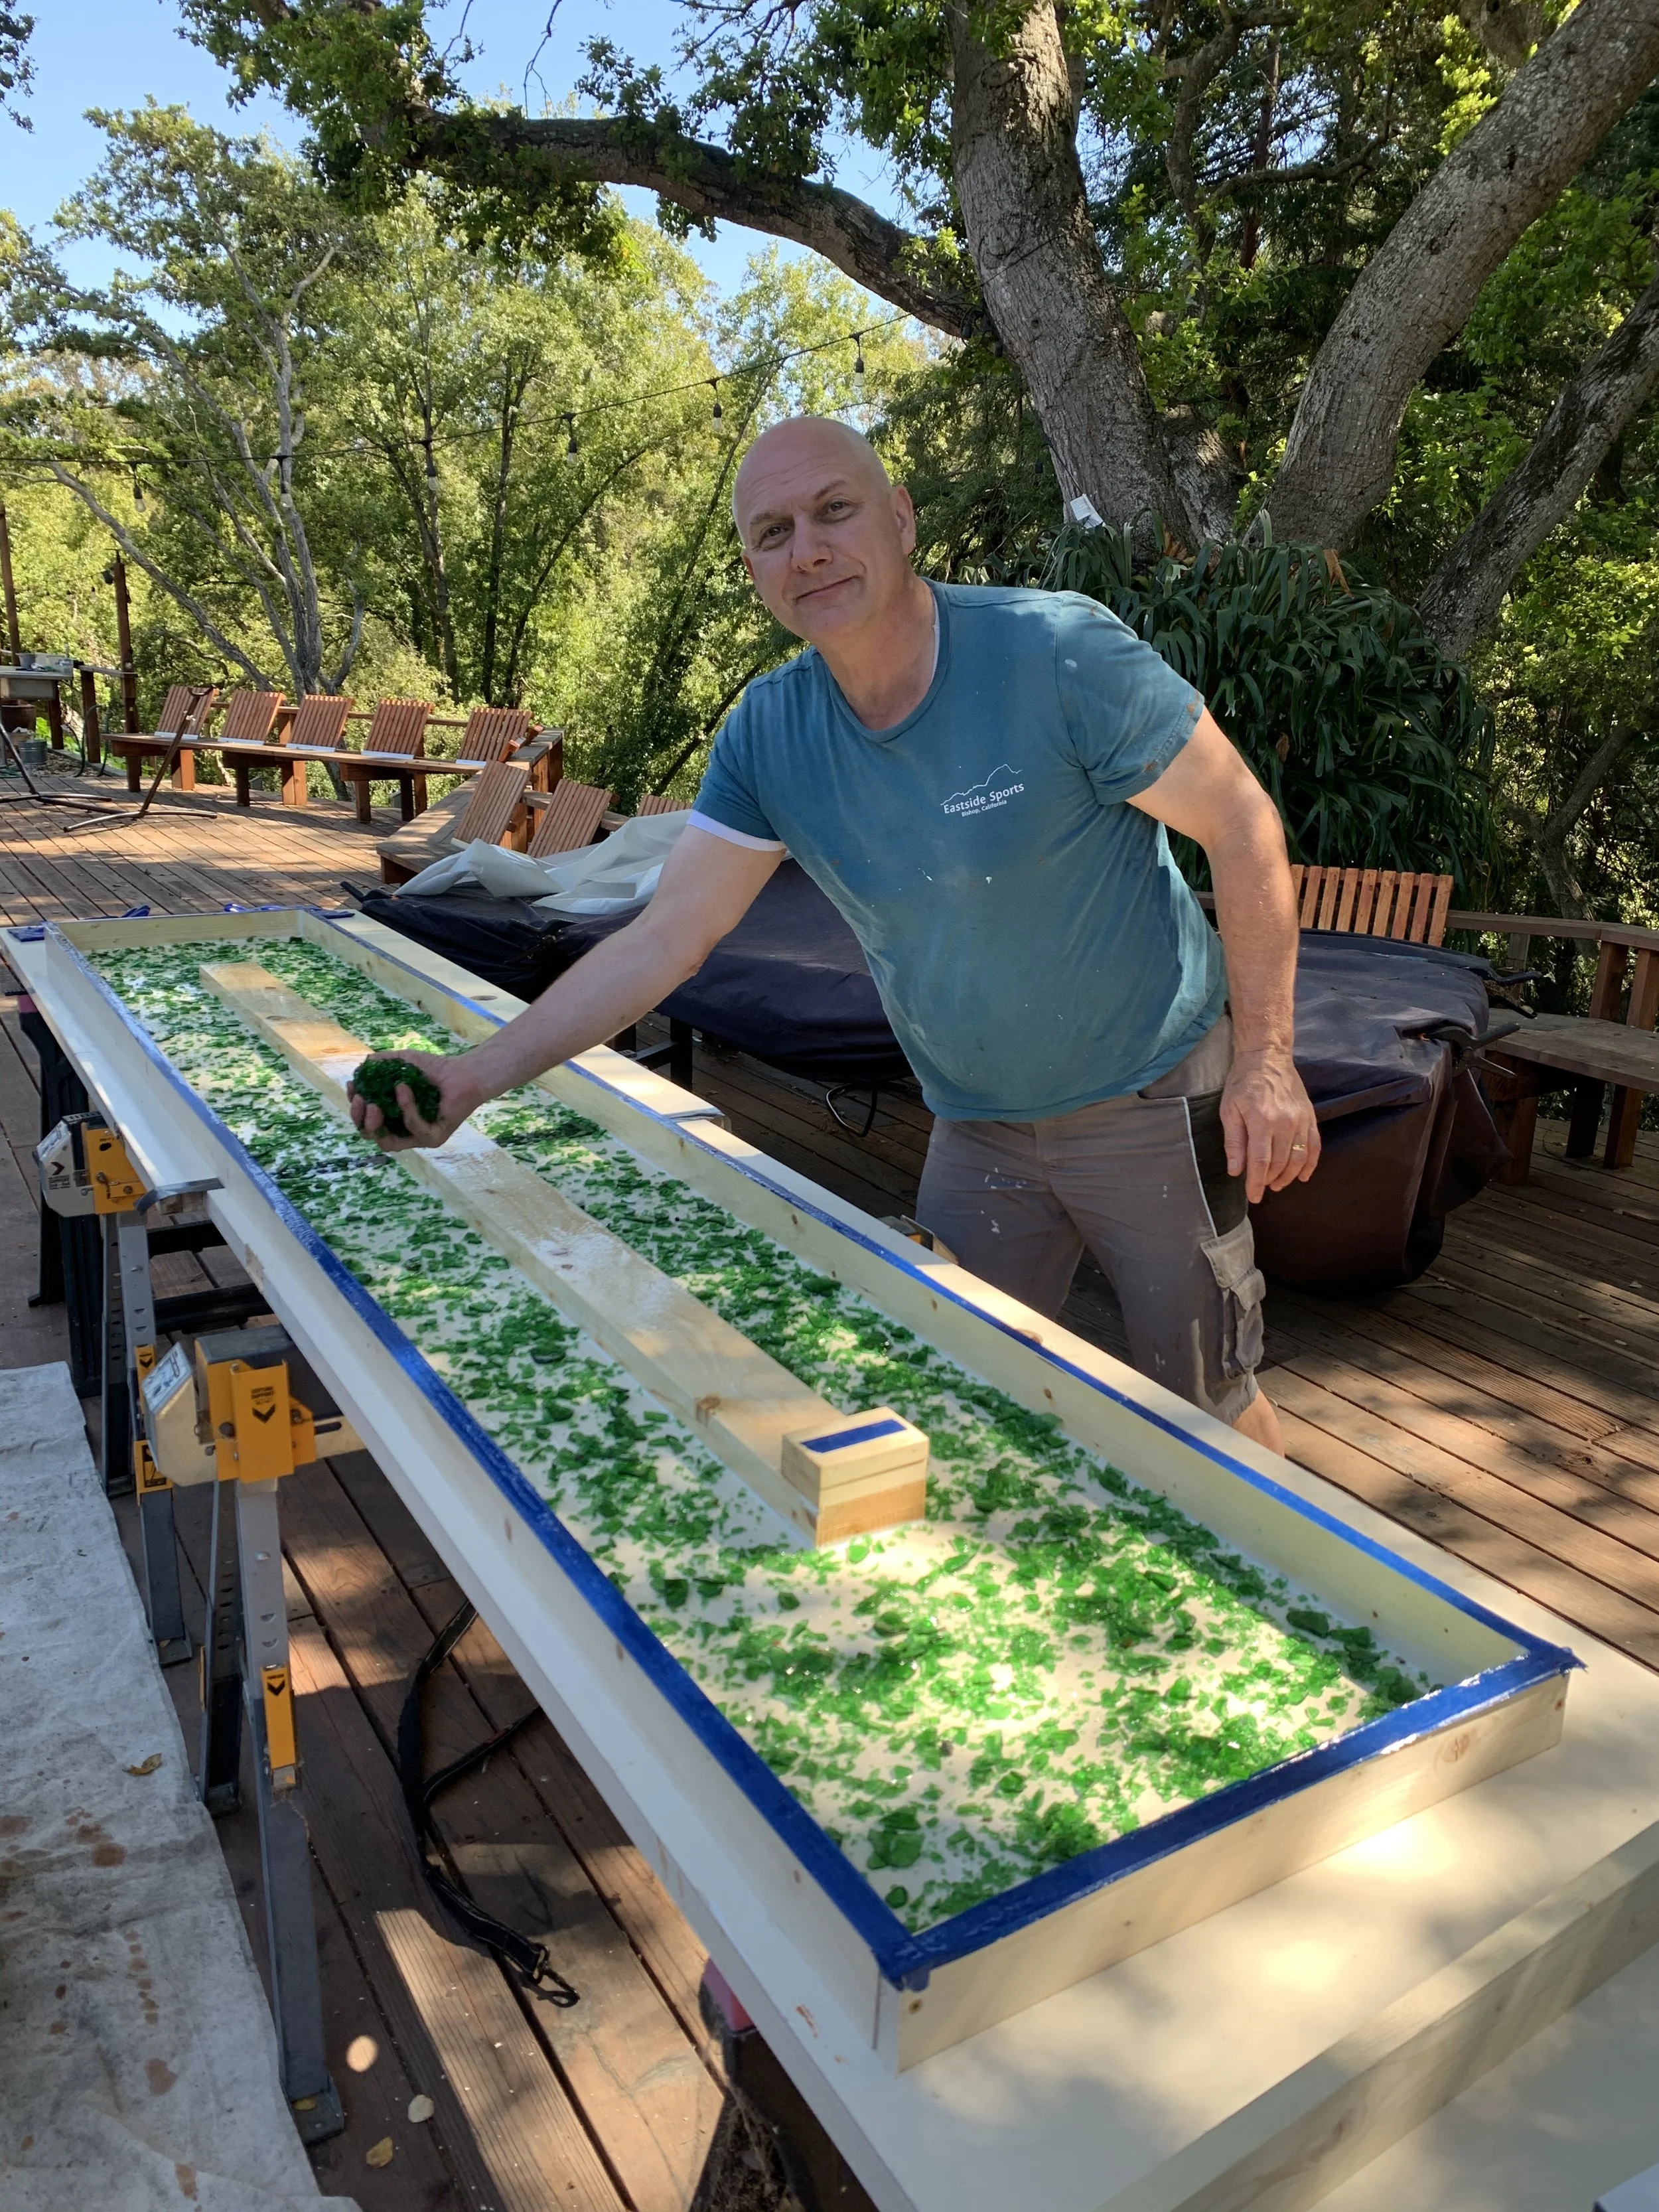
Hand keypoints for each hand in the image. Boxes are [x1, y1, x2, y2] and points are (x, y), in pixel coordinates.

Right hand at [348, 1049, 484, 1151]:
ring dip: (376, 1124)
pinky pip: (414, 1129)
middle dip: (360, 1120)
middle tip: (362, 1100)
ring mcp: (418, 1137)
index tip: (353, 1088)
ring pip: (388, 1143)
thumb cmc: (435, 1069)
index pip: (367, 1121)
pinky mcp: (434, 1138)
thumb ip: (382, 1063)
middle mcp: (404, 1131)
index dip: (356, 1109)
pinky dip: (406, 1108)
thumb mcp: (403, 1061)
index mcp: (393, 1117)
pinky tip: (402, 1088)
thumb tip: (363, 1065)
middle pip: (372, 1136)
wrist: (464, 1071)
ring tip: (374, 1104)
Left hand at [1221, 1047, 1319, 1203]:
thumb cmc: (1243, 1082)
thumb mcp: (1229, 1110)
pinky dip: (1310, 1164)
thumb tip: (1236, 1171)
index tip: (1253, 1196)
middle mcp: (1285, 1123)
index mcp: (1262, 1121)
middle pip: (1280, 1163)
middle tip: (1261, 1187)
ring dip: (1289, 1176)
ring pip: (1298, 1158)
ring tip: (1277, 1184)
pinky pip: (1314, 1146)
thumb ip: (1234, 1142)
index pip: (1260, 1162)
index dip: (1256, 1182)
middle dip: (1270, 1180)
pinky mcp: (1310, 1117)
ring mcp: (1301, 1120)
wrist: (1267, 1056)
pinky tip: (1304, 1176)